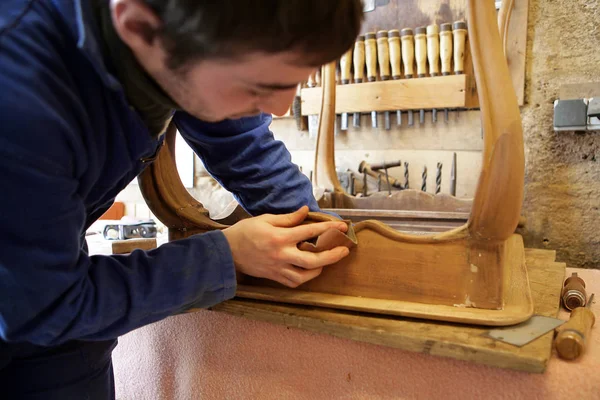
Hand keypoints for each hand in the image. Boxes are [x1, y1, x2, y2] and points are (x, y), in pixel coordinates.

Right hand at [222, 206, 349, 287]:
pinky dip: (304, 278)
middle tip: (344, 250)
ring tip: (327, 261)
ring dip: (320, 269)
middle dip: (332, 255)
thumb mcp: (266, 219)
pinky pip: (294, 282)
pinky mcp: (274, 277)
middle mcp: (282, 255)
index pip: (310, 232)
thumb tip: (306, 211)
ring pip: (305, 275)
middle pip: (313, 260)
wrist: (227, 252)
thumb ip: (288, 218)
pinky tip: (310, 271)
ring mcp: (278, 269)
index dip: (329, 229)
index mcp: (280, 237)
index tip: (342, 227)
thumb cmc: (245, 232)